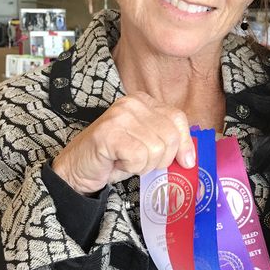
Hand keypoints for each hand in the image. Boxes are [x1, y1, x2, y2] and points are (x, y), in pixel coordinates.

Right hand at [52, 92, 195, 194]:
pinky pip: (139, 157)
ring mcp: (120, 116)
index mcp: (144, 101)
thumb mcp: (146, 145)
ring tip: (126, 160)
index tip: (186, 162)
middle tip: (141, 161)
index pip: (178, 119)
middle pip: (170, 136)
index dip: (185, 143)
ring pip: (156, 149)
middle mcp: (132, 103)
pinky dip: (131, 167)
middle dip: (161, 159)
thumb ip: (168, 142)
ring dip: (144, 165)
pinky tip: (117, 162)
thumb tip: (192, 158)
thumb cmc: (114, 157)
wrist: (77, 168)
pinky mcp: (109, 133)